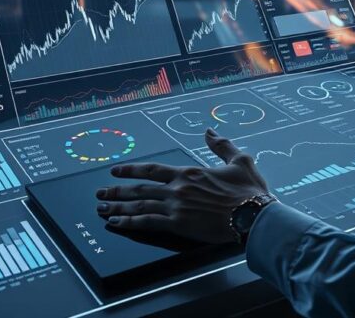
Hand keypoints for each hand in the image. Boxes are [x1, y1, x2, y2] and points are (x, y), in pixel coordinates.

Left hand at [95, 128, 269, 245]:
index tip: (116, 170)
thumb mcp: (240, 160)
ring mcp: (176, 206)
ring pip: (139, 204)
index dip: (132, 170)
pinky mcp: (179, 224)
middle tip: (100, 193)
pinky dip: (130, 222)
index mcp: (189, 172)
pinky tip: (117, 223)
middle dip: (118, 190)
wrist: (254, 215)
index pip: (153, 170)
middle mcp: (178, 188)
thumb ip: (221, 145)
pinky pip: (148, 222)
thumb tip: (209, 131)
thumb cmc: (249, 191)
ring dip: (118, 206)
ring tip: (102, 208)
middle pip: (140, 188)